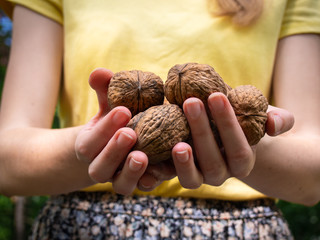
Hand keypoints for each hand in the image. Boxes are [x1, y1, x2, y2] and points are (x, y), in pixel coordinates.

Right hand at [75, 68, 148, 194]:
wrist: (118, 145)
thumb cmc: (114, 121)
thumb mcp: (109, 105)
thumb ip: (105, 90)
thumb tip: (98, 72)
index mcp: (89, 147)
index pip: (90, 142)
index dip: (105, 127)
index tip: (123, 109)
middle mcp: (100, 168)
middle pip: (99, 168)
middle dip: (114, 150)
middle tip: (130, 132)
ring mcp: (119, 179)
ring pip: (120, 185)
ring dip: (131, 171)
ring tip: (143, 156)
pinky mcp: (139, 184)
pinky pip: (143, 188)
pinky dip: (151, 181)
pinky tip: (163, 169)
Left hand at [170, 92, 293, 188]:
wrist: (220, 131)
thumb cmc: (240, 120)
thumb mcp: (259, 116)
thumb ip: (277, 119)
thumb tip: (275, 123)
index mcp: (242, 162)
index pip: (238, 148)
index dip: (228, 124)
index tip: (216, 96)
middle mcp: (220, 174)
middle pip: (212, 161)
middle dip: (202, 131)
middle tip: (191, 102)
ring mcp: (198, 176)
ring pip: (191, 177)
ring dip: (184, 160)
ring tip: (177, 142)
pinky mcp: (177, 173)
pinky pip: (168, 178)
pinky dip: (160, 170)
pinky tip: (150, 154)